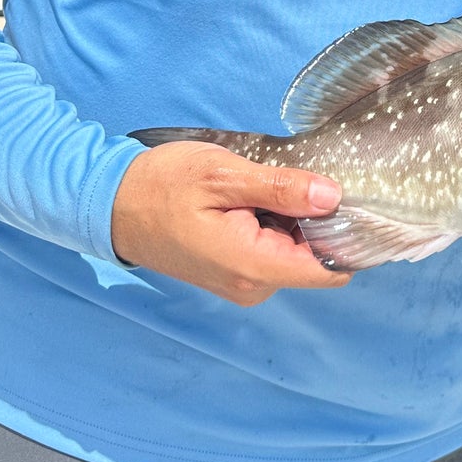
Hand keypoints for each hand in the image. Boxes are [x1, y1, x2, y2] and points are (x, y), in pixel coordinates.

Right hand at [111, 139, 349, 307]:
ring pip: (297, 252)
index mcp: (254, 265)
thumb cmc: (161, 186)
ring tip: (268, 185)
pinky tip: (256, 198)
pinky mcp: (236, 275)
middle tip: (296, 176)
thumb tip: (333, 197)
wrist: (111, 206)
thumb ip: (280, 188)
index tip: (351, 196)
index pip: (331, 267)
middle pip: (317, 257)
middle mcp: (255, 286)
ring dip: (295, 220)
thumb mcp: (222, 175)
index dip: (350, 233)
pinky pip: (276, 252)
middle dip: (318, 219)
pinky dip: (277, 225)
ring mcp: (244, 284)